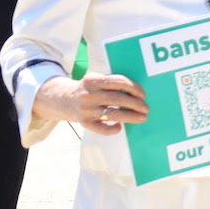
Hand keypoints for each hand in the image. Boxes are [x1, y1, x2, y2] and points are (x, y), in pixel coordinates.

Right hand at [33, 74, 148, 135]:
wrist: (63, 99)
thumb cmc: (88, 89)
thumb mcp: (95, 79)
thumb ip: (111, 82)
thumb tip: (137, 91)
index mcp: (93, 79)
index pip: (118, 81)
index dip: (134, 88)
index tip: (143, 94)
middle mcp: (89, 94)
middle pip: (117, 99)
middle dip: (136, 104)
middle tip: (146, 108)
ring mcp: (86, 109)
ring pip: (112, 114)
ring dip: (130, 116)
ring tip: (142, 117)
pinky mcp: (84, 122)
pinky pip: (101, 129)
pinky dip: (112, 129)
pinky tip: (119, 127)